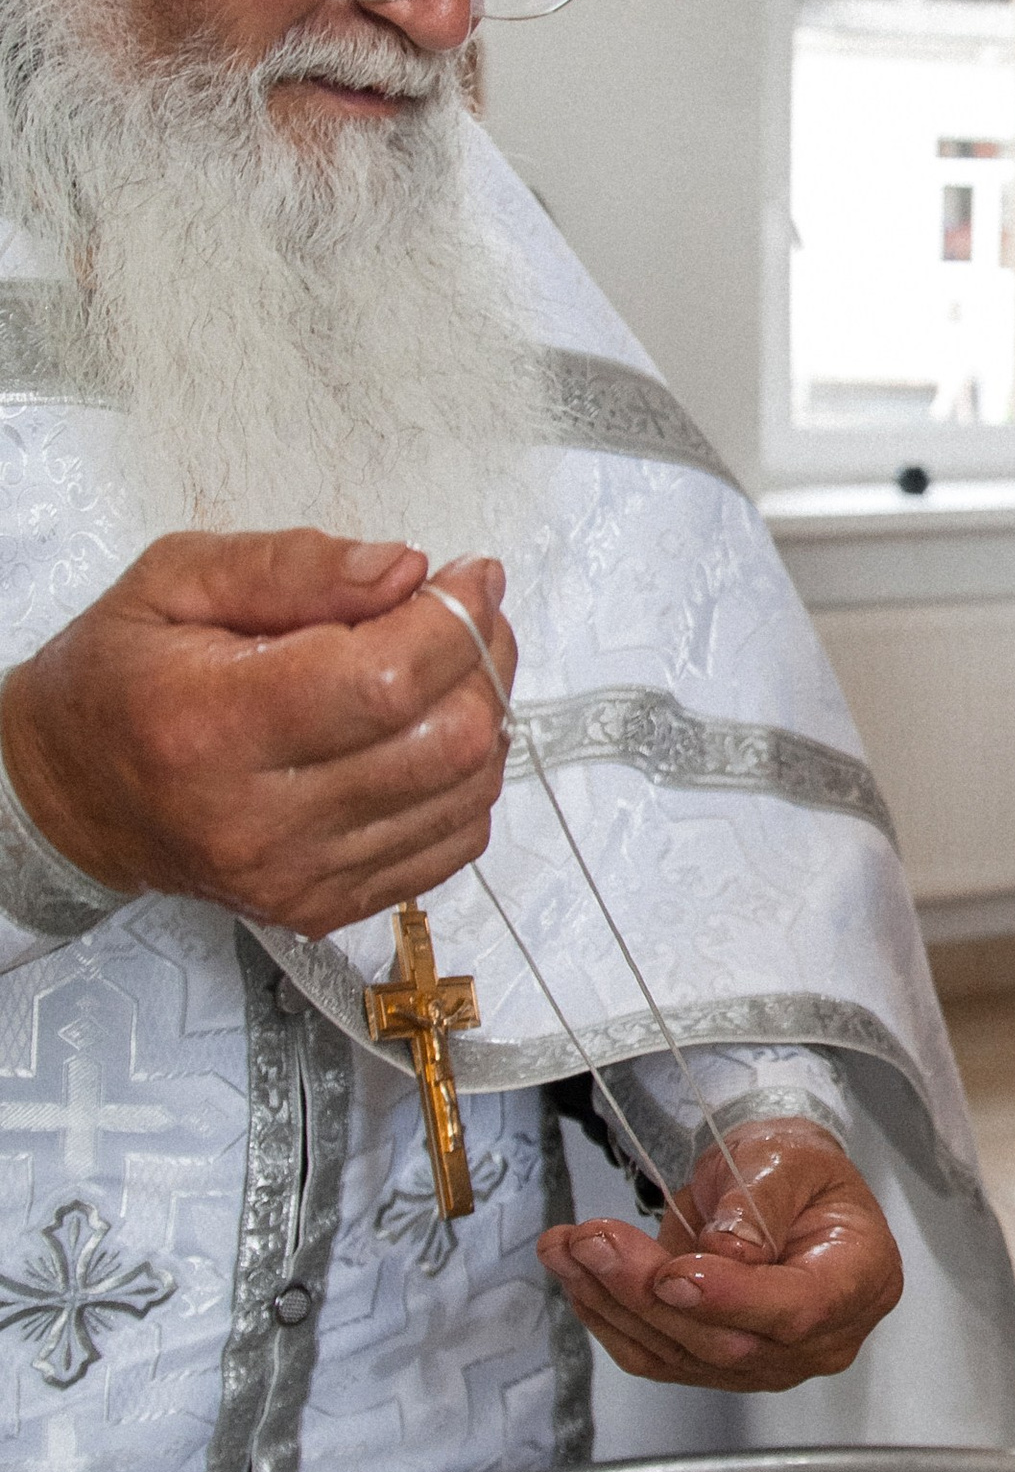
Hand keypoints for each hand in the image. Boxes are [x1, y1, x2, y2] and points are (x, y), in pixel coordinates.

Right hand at [0, 533, 514, 938]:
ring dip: (485, 715)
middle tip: (468, 612)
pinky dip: (465, 780)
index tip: (471, 574)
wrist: (72, 796)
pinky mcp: (325, 906)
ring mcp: (297, 875)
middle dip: (482, 659)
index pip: (382, 681)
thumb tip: (404, 570)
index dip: (454, 620)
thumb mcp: (175, 580)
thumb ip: (292, 565)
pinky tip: (428, 732)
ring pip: (462, 795)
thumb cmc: (119, 680)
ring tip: (451, 666)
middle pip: (442, 742)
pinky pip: (449, 845)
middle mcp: (258, 819)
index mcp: (210, 726)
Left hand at [539, 1115, 903, 1389]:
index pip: (800, 1309)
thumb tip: (729, 1249)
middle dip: (647, 1292)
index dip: (733, 1299)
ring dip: (612, 1300)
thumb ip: (764, 1199)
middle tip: (592, 1240)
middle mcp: (817, 1339)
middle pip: (728, 1341)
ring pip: (680, 1352)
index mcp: (858, 1282)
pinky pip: (655, 1354)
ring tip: (566, 1245)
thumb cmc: (796, 1169)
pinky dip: (607, 1315)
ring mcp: (765, 1361)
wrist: (775, 1185)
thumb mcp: (791, 1156)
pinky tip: (575, 1273)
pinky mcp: (713, 1366)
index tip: (673, 1272)